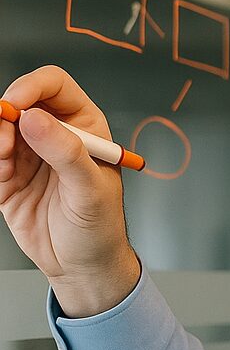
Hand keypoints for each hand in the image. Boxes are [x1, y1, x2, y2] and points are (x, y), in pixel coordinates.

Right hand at [0, 65, 140, 316]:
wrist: (81, 264)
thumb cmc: (100, 225)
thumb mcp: (90, 189)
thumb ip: (66, 152)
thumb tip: (35, 118)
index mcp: (85, 125)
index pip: (54, 85)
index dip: (31, 86)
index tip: (15, 106)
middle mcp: (54, 132)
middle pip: (18, 101)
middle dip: (3, 115)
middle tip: (3, 144)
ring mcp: (28, 153)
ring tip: (4, 166)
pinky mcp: (6, 176)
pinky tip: (2, 178)